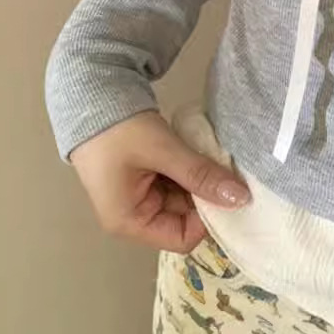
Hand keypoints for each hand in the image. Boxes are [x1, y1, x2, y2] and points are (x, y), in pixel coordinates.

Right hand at [70, 110, 251, 252]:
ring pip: (184, 197)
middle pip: (184, 217)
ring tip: (213, 157)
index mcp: (130, 222)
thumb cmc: (120, 130)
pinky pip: (176, 182)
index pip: (182, 238)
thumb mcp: (163, 151)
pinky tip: (199, 152)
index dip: (208, 218)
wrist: (92, 95)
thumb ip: (201, 175)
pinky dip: (189, 169)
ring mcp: (139, 196)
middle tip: (227, 170)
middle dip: (206, 195)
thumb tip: (240, 199)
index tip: (228, 191)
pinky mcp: (144, 178)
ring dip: (199, 180)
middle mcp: (134, 217)